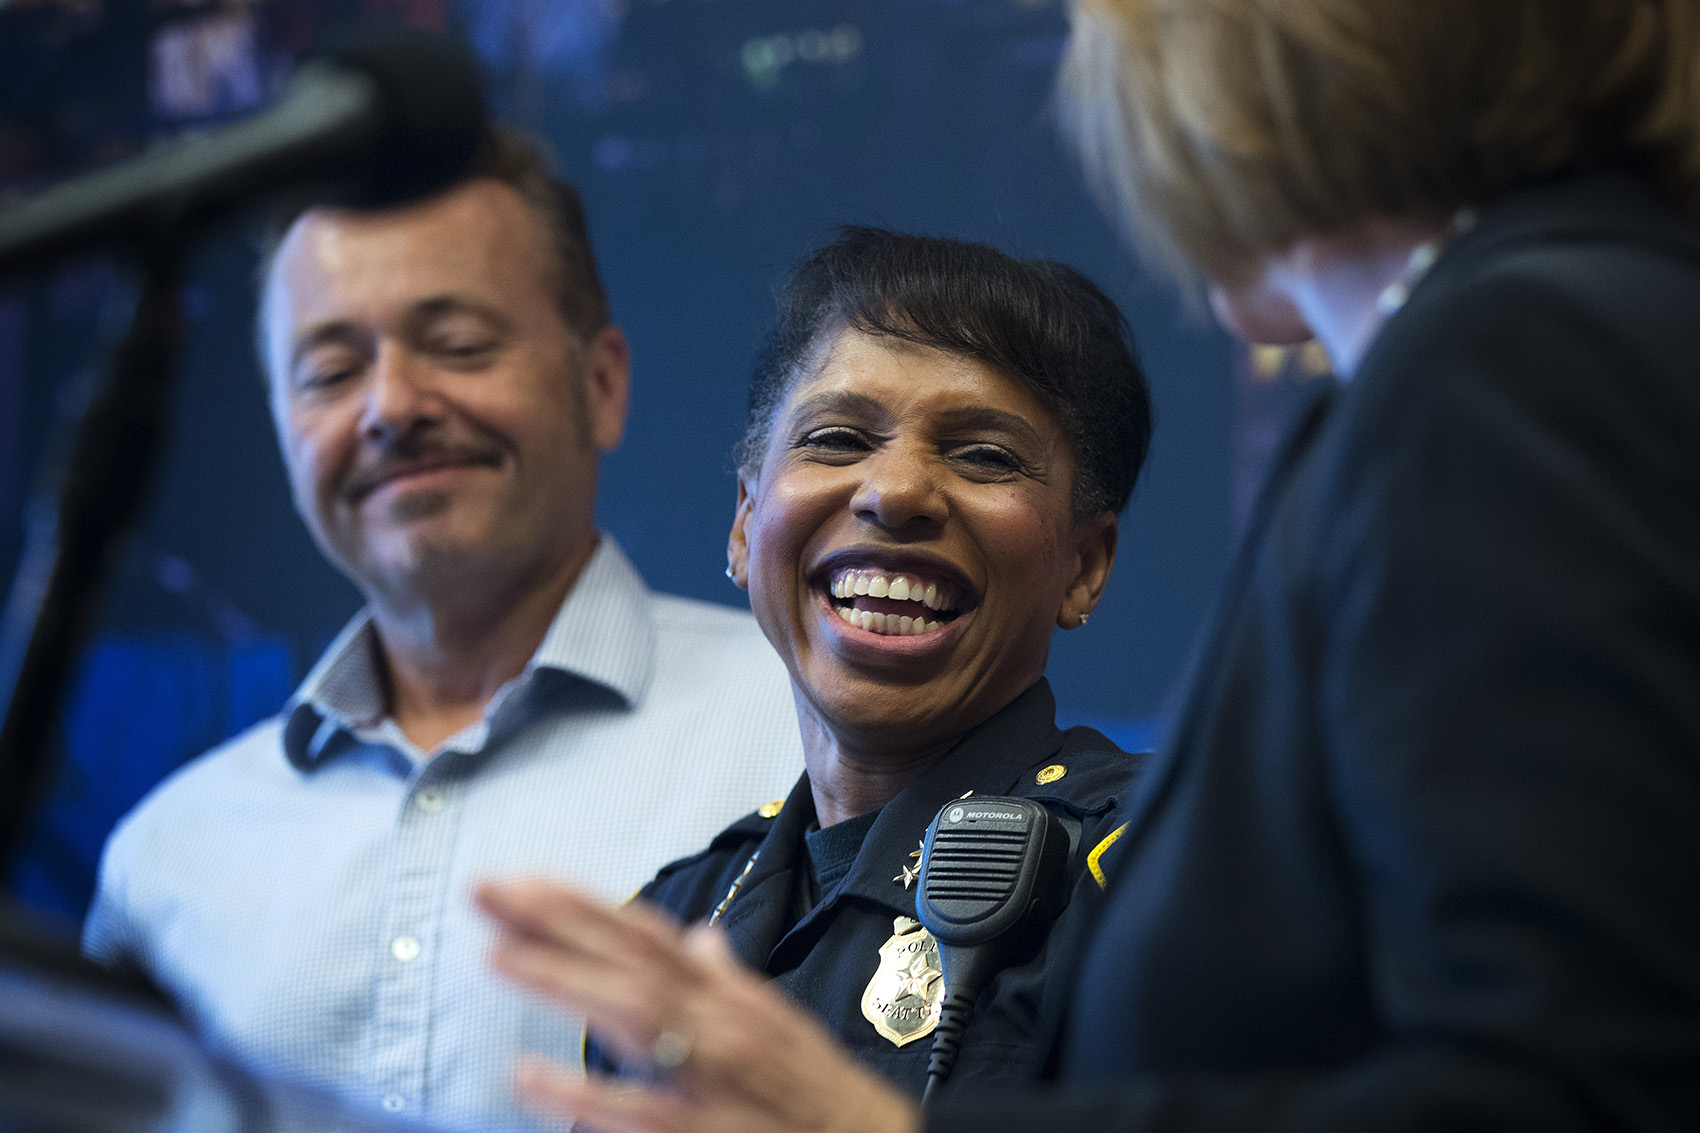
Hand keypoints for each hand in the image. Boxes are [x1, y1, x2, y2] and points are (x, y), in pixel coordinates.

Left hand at [476, 878, 921, 1132]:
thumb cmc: (819, 1090)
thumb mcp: (779, 1022)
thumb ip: (728, 980)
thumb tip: (700, 938)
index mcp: (727, 996)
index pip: (644, 935)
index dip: (581, 905)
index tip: (521, 881)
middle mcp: (718, 1022)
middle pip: (628, 958)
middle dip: (553, 921)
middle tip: (484, 890)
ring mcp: (710, 1074)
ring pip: (632, 1013)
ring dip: (564, 980)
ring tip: (496, 952)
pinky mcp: (703, 1132)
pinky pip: (636, 1112)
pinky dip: (582, 1093)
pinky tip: (526, 1077)